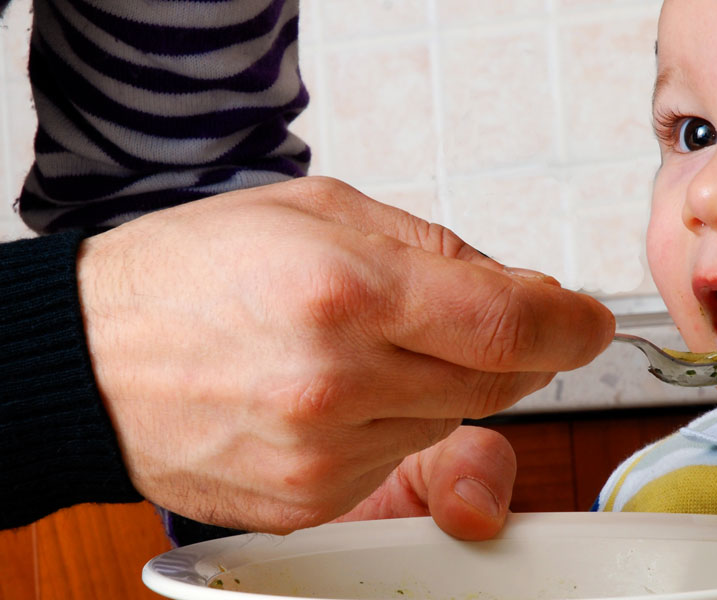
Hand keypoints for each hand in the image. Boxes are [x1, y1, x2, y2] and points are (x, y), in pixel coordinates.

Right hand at [77, 176, 612, 534]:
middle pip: (499, 381)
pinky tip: (337, 393)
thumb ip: (441, 250)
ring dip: (441, 385)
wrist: (91, 360)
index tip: (587, 321)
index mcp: (348, 292)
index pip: (513, 326)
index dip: (571, 325)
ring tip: (367, 347)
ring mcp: (324, 454)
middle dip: (509, 348)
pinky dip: (394, 424)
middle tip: (472, 317)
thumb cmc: (196, 274)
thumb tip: (528, 293)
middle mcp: (339, 383)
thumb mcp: (322, 212)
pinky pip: (401, 460)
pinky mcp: (310, 501)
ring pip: (454, 421)